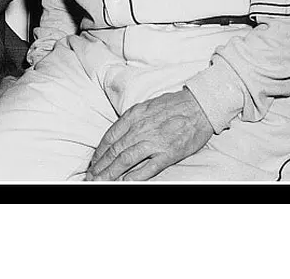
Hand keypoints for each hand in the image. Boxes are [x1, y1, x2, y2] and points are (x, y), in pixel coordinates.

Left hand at [85, 88, 212, 181]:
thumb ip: (131, 121)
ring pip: (125, 160)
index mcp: (134, 116)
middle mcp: (140, 129)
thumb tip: (117, 135)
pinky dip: (134, 177)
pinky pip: (148, 168)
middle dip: (100, 167)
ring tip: (101, 183)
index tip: (93, 163)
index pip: (110, 138)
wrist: (199, 105)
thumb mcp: (146, 106)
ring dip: (111, 174)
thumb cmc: (173, 106)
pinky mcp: (168, 153)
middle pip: (114, 151)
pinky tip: (125, 184)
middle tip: (91, 178)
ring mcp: (154, 142)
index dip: (99, 153)